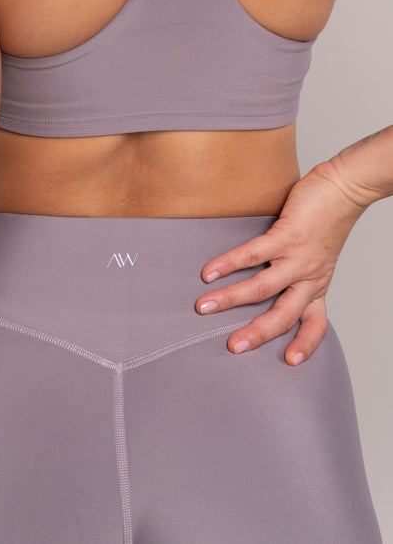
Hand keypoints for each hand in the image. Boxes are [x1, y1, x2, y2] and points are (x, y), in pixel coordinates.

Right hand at [195, 160, 368, 365]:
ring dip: (230, 300)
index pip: (316, 323)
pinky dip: (229, 264)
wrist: (344, 187)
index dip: (305, 344)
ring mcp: (298, 257)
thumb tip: (259, 275)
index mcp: (317, 284)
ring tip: (204, 307)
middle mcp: (309, 276)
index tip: (290, 361)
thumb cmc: (327, 217)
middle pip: (284, 315)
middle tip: (233, 346)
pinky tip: (210, 271)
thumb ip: (293, 268)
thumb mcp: (317, 254)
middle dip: (257, 334)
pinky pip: (254, 254)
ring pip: (263, 288)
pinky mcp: (288, 235)